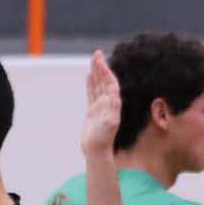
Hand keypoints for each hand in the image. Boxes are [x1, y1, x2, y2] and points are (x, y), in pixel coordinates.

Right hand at [82, 50, 122, 164]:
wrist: (96, 151)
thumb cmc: (102, 139)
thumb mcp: (109, 124)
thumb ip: (112, 110)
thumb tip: (113, 96)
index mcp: (114, 103)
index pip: (110, 83)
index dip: (106, 72)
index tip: (101, 61)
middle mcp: (109, 103)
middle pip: (105, 80)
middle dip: (101, 67)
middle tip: (97, 53)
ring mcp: (100, 106)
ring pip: (98, 85)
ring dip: (97, 72)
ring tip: (94, 59)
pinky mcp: (93, 110)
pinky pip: (92, 92)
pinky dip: (91, 83)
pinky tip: (89, 75)